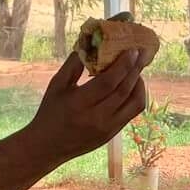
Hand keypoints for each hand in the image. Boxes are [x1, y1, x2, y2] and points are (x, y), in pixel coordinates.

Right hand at [23, 49, 151, 159]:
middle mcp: (97, 118)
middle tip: (141, 54)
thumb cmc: (50, 112)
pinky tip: (130, 86)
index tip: (132, 50)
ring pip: (135, 103)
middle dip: (135, 70)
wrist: (48, 147)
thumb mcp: (56, 85)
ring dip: (139, 84)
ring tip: (135, 70)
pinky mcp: (112, 135)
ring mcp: (107, 129)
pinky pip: (132, 113)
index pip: (109, 82)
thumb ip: (74, 64)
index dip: (123, 65)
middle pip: (124, 91)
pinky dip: (135, 96)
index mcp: (80, 104)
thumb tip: (90, 43)